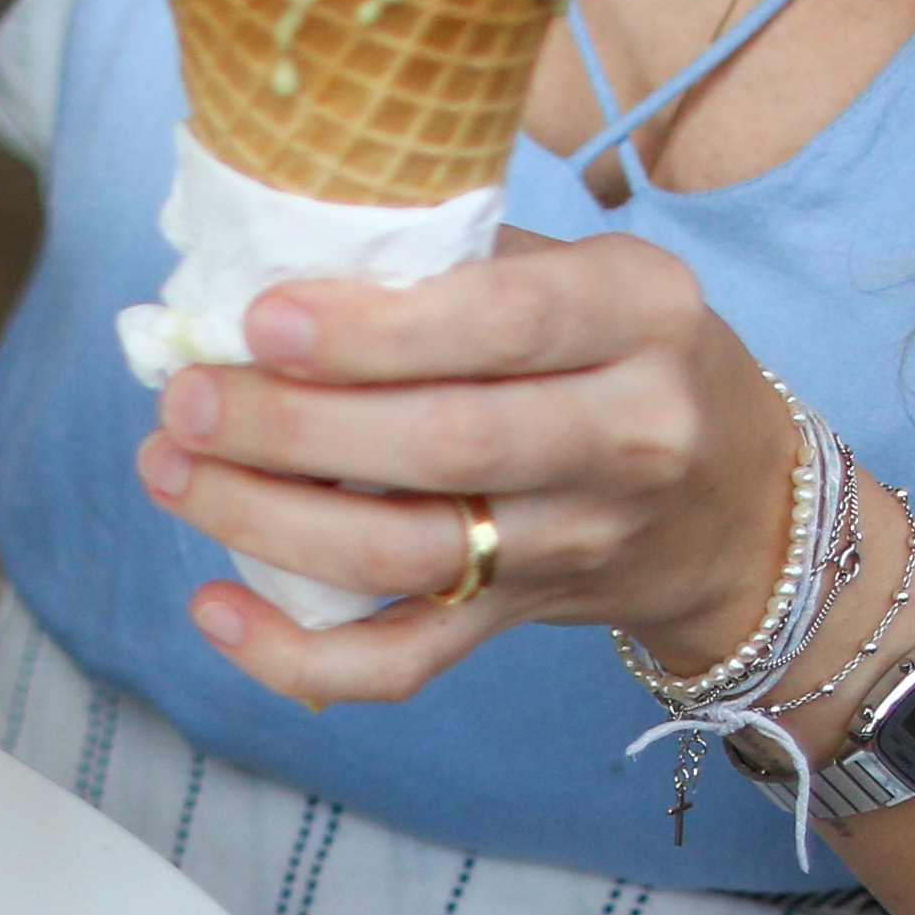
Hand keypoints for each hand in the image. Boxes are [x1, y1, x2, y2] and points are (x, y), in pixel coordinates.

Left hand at [132, 232, 807, 707]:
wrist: (740, 507)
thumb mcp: (593, 273)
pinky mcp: (525, 619)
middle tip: (189, 397)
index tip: (262, 319)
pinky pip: (408, 658)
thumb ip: (462, 260)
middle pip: (446, 444)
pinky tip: (216, 609)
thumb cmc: (628, 355)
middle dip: (294, 425)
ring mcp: (578, 541)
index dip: (377, 327)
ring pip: (408, 554)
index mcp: (641, 313)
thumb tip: (274, 257)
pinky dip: (301, 653)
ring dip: (268, 520)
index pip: (508, 319)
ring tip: (174, 469)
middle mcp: (627, 433)